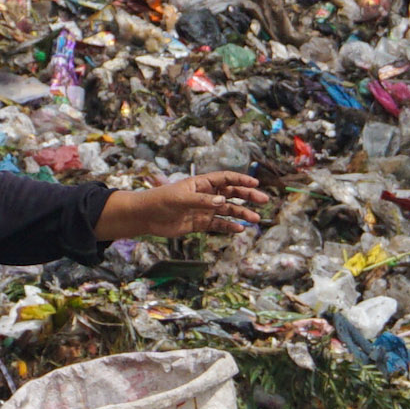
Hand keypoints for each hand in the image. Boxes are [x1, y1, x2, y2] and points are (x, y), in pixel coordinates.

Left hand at [99, 171, 267, 240]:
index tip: (255, 183)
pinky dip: (229, 227)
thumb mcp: (181, 199)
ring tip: (255, 220)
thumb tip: (223, 201)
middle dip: (247, 196)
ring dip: (241, 214)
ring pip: (227, 210)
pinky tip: (240, 230)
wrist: (146, 217)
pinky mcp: (199, 223)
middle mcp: (205, 195)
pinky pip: (218, 224)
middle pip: (231, 193)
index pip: (225, 178)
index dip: (241, 179)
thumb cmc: (160, 201)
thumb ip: (202, 201)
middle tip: (263, 200)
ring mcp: (203, 209)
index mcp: (201, 183)